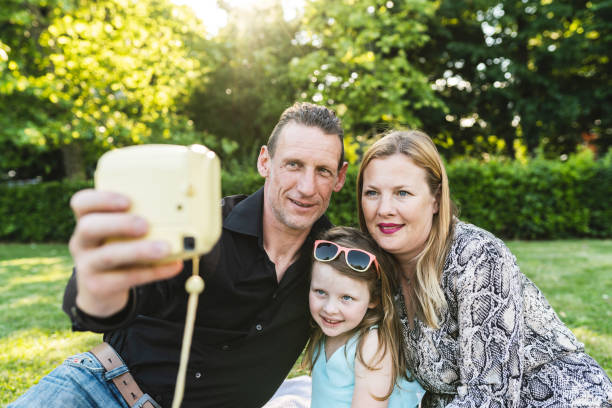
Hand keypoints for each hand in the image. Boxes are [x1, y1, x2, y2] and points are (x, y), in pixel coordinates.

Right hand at [68, 189, 182, 316]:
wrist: (100, 291)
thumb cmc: (118, 249)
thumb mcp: (120, 234)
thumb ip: (139, 220)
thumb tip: (181, 211)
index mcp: (87, 221)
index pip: (81, 203)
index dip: (102, 199)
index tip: (127, 200)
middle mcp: (82, 242)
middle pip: (89, 227)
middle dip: (119, 223)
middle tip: (145, 225)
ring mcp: (87, 266)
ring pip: (108, 256)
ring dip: (139, 250)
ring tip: (165, 248)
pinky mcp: (99, 286)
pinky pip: (127, 278)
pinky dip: (154, 271)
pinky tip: (173, 265)